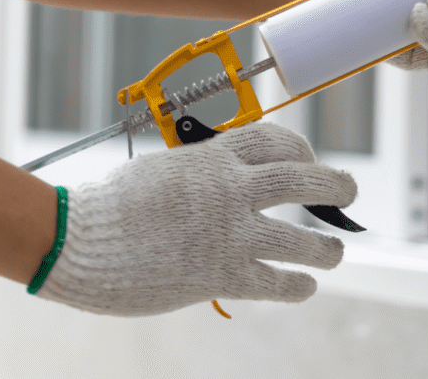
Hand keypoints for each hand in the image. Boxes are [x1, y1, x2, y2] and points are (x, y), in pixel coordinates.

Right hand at [34, 123, 355, 316]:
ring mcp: (230, 233)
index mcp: (214, 157)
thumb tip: (224, 180)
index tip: (309, 159)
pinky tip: (304, 286)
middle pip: (302, 179)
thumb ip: (201, 173)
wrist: (78, 240)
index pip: (275, 140)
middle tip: (349, 192)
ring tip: (335, 251)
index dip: (301, 148)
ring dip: (325, 247)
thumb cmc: (110, 204)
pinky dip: (295, 285)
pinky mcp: (221, 274)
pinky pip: (274, 281)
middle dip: (334, 185)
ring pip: (300, 238)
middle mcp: (232, 190)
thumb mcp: (163, 169)